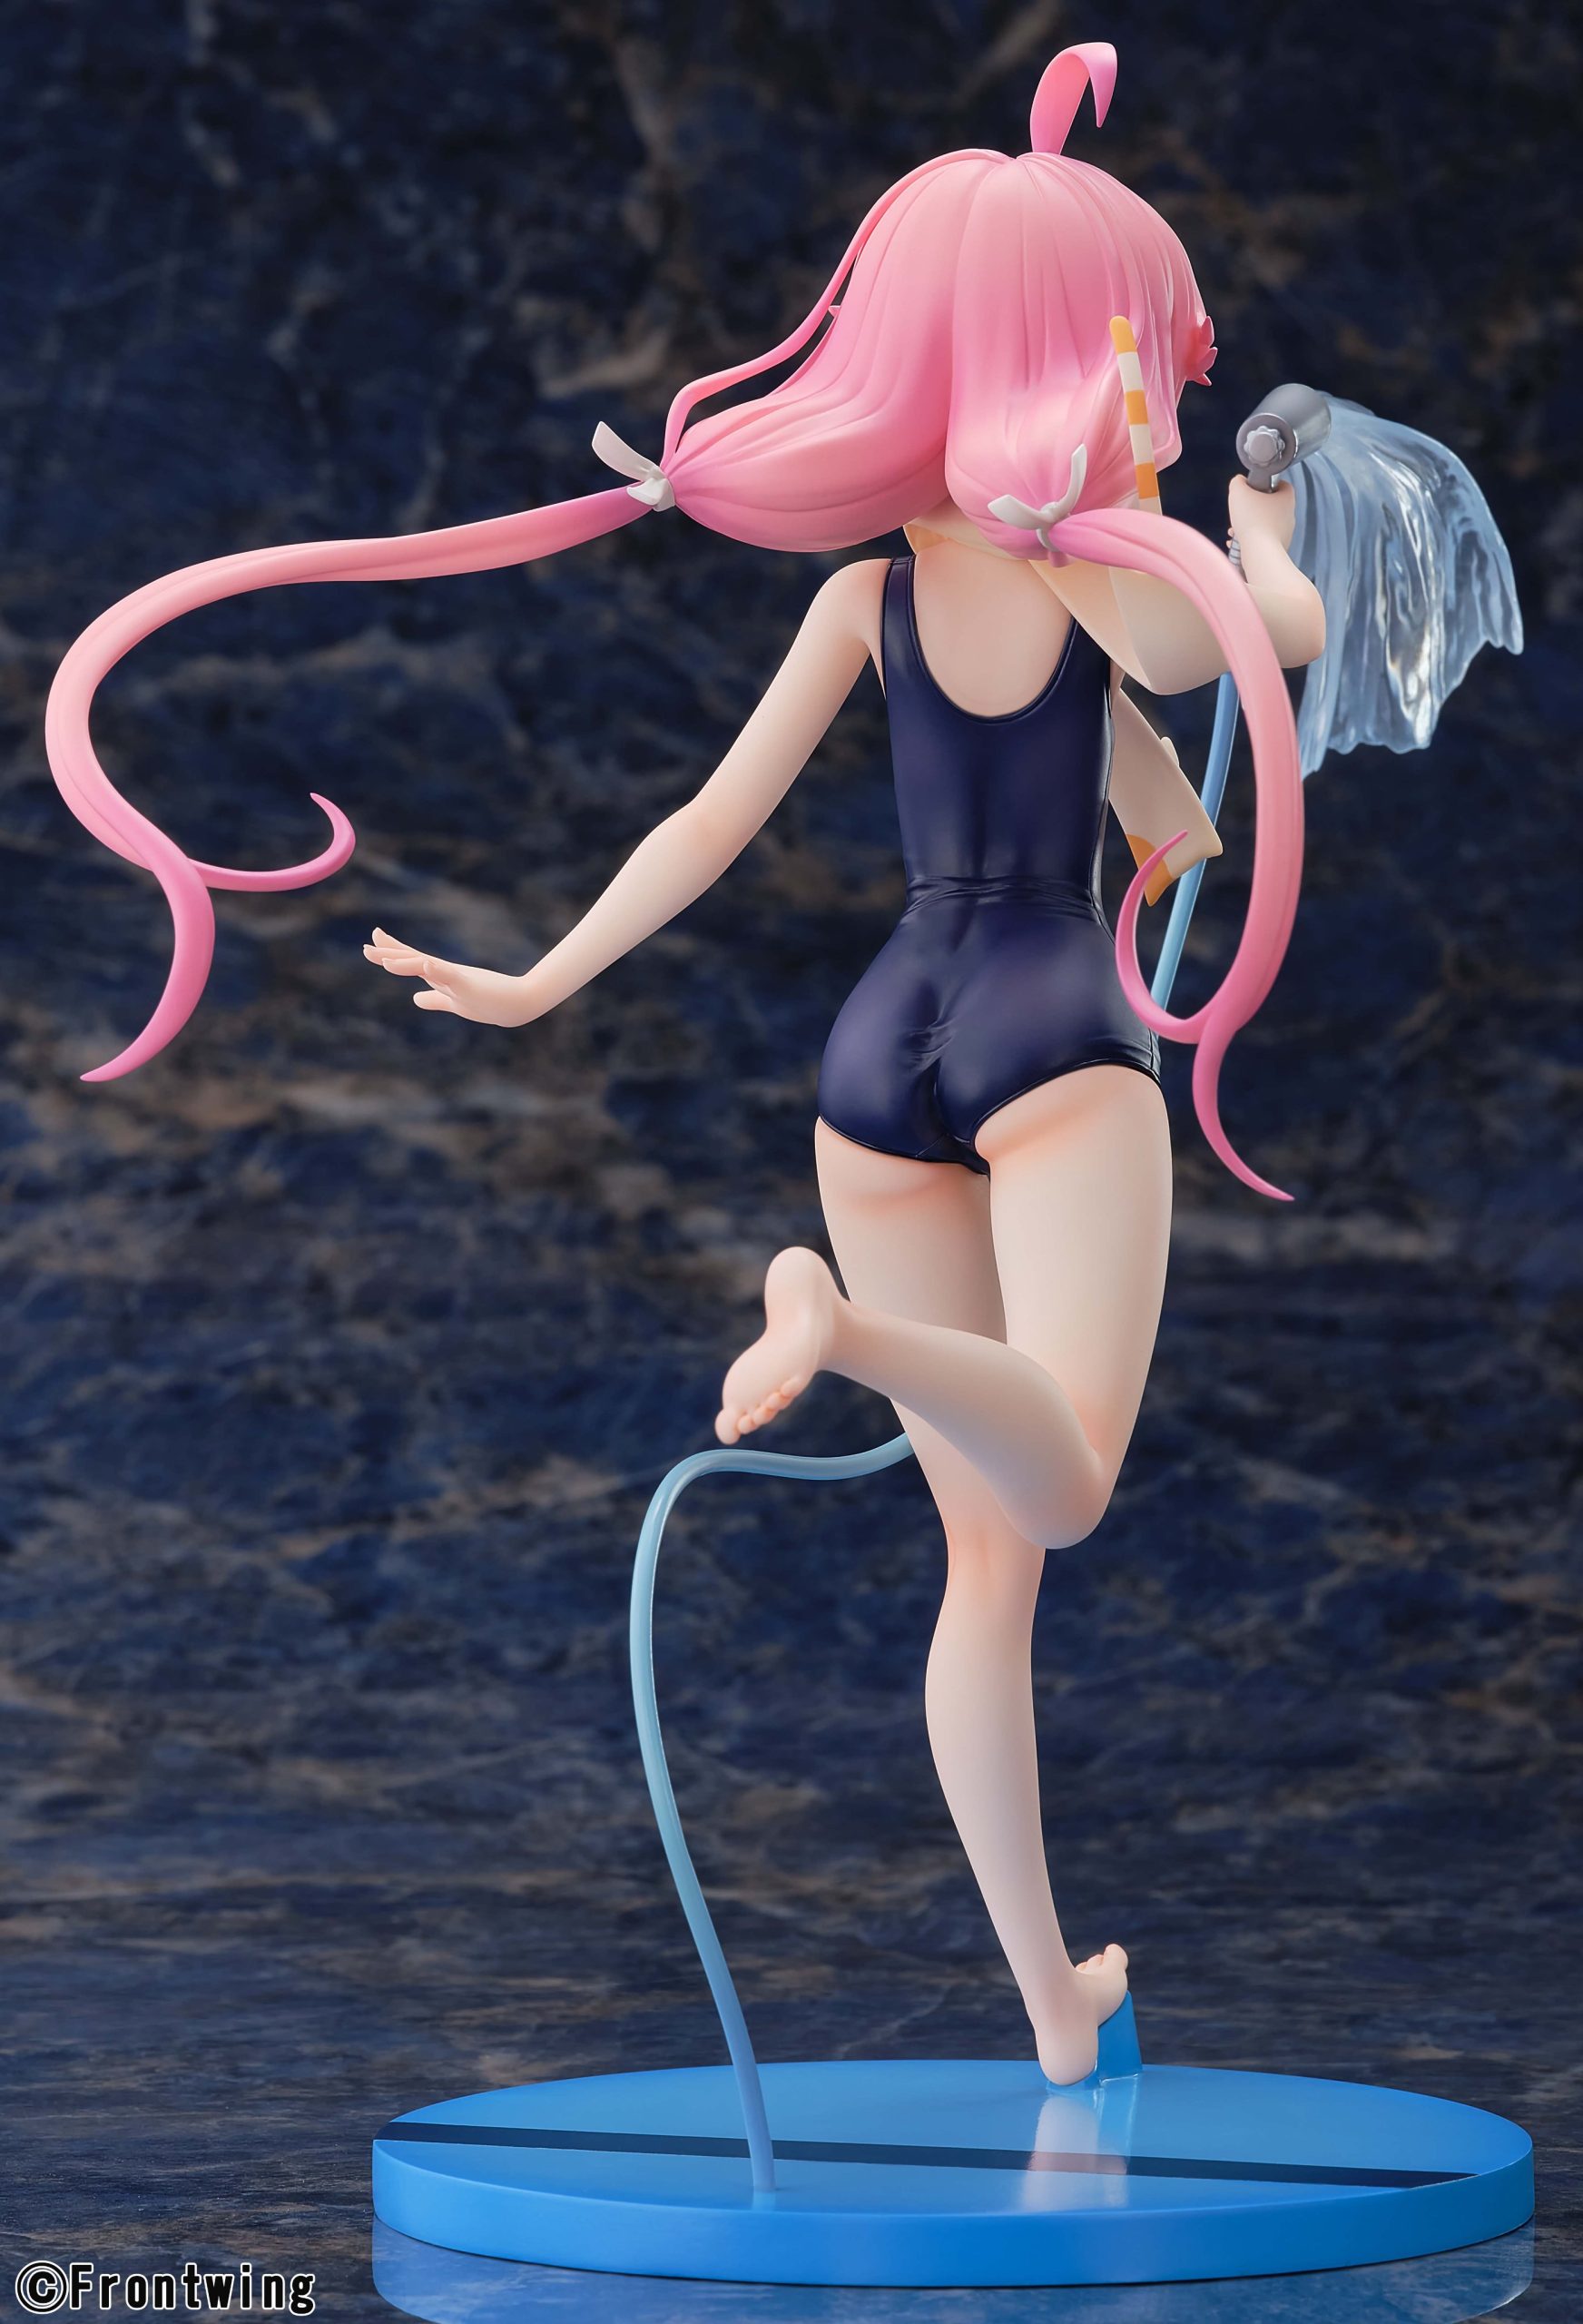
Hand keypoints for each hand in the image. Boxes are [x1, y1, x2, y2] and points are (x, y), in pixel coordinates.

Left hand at [362, 926, 543, 1026]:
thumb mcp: (454, 1003)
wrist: (518, 1003)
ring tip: (385, 961)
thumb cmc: (489, 1002)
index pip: (410, 961)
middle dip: (389, 952)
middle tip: (366, 945)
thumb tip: (415, 999)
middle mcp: (444, 972)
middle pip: (412, 959)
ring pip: (425, 966)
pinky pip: (449, 975)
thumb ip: (434, 999)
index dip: (391, 953)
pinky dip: (436, 969)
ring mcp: (455, 976)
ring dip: (405, 962)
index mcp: (440, 976)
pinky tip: (425, 965)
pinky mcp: (467, 983)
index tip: (370, 945)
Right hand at [1227, 472, 1295, 552]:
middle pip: (1271, 506)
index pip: (1281, 484)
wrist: (1260, 552)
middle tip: (1242, 510)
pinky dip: (1251, 540)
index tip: (1254, 488)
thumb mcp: (1238, 491)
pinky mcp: (1278, 548)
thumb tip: (1239, 482)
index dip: (1266, 484)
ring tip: (1236, 529)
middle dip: (1254, 508)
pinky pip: (1263, 541)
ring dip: (1250, 525)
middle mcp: (1290, 515)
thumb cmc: (1253, 521)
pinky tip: (1239, 542)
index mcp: (1287, 498)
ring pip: (1266, 524)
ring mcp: (1286, 533)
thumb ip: (1238, 482)